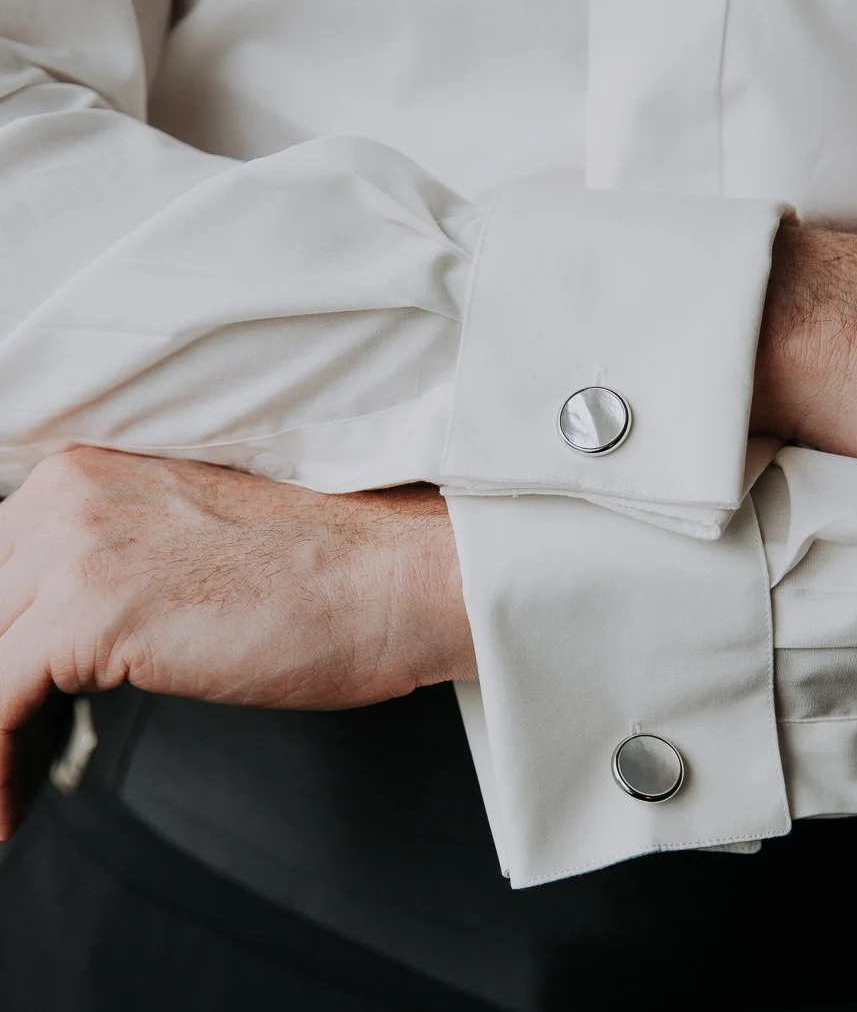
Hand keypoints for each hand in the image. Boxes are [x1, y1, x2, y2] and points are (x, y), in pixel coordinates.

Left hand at [0, 447, 471, 837]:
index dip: (3, 647)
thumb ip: (109, 567)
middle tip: (17, 750)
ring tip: (8, 785)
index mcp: (88, 473)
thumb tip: (51, 647)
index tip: (13, 701)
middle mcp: (69, 494)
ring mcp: (76, 547)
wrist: (395, 579)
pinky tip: (8, 806)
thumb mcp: (188, 546)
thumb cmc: (323, 573)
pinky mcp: (91, 612)